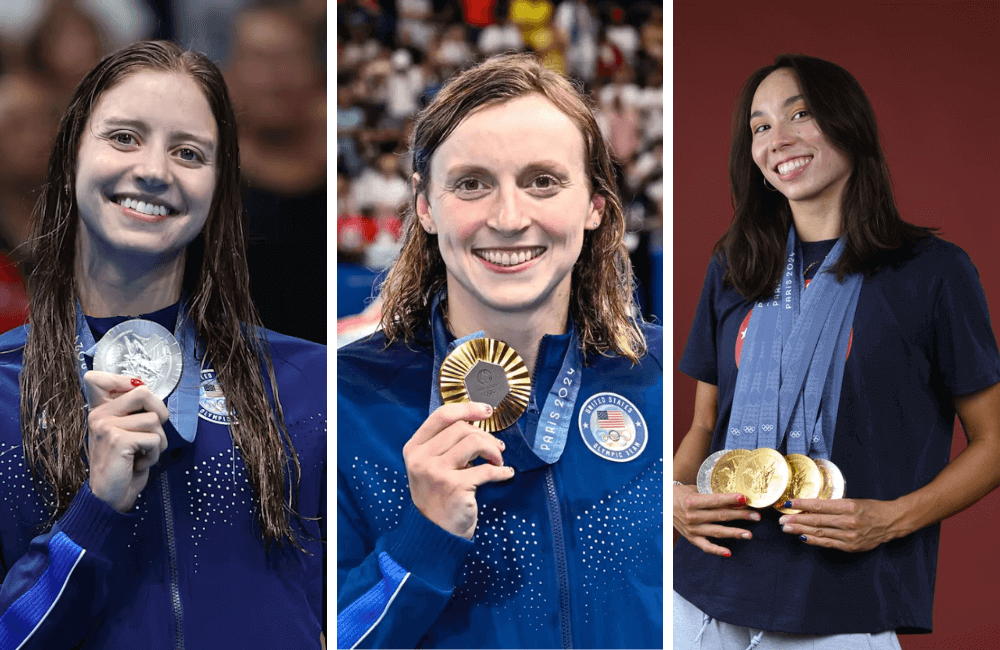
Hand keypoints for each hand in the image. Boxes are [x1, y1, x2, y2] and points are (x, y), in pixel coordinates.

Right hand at [83, 371, 168, 512]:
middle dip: (160, 412)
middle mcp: (99, 415)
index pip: (98, 378)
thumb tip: (153, 394)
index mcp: (100, 410)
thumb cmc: (123, 464)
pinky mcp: (117, 440)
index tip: (137, 398)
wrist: (109, 496)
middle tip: (154, 432)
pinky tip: (138, 462)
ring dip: (158, 441)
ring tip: (141, 453)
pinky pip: (155, 439)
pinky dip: (154, 454)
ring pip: (155, 420)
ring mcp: (106, 426)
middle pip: (143, 392)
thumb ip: (132, 412)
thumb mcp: (125, 433)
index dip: (126, 380)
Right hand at [403, 402, 513, 539]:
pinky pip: (486, 470)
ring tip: (498, 461)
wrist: (435, 533)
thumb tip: (476, 420)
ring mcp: (436, 472)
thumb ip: (444, 443)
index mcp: (414, 448)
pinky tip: (506, 473)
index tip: (487, 411)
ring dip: (493, 450)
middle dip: (485, 435)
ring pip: (473, 442)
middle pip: (462, 428)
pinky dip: (502, 471)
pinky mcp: (454, 487)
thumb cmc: (438, 495)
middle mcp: (421, 458)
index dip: (467, 408)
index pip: (442, 415)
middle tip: (497, 448)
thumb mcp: (430, 466)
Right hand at [673, 484, 760, 556]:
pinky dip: (717, 550)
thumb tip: (734, 496)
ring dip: (734, 532)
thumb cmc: (681, 494)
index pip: (715, 501)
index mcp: (692, 501)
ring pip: (717, 531)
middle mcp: (692, 516)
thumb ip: (711, 493)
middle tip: (756, 515)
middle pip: (720, 516)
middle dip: (740, 515)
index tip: (745, 498)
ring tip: (749, 534)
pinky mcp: (691, 538)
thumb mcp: (693, 489)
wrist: (663, 504)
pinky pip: (705, 546)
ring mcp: (692, 529)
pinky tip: (729, 552)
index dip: (731, 500)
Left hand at [778, 498, 899, 551]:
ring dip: (800, 530)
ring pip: (820, 533)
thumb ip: (833, 505)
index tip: (788, 504)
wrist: (891, 522)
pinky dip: (813, 540)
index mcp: (848, 506)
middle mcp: (848, 522)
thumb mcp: (852, 501)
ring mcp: (850, 536)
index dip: (801, 505)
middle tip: (781, 520)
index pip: (819, 505)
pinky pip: (828, 543)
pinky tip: (801, 537)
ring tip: (786, 528)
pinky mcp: (851, 546)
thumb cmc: (870, 508)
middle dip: (796, 520)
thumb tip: (809, 506)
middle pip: (817, 520)